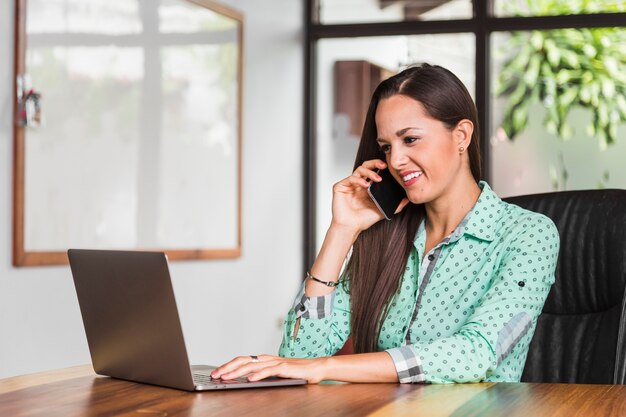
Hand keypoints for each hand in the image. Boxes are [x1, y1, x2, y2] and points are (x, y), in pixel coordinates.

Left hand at [211, 354, 326, 383]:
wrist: (315, 368)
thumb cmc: (296, 372)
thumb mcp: (274, 374)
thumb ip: (261, 375)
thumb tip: (244, 380)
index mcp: (264, 359)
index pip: (242, 360)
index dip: (228, 365)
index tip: (216, 372)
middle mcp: (268, 358)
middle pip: (243, 360)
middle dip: (227, 367)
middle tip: (215, 375)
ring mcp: (276, 362)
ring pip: (252, 365)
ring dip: (237, 371)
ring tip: (226, 377)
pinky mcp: (284, 368)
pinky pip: (269, 371)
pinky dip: (258, 374)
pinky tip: (249, 379)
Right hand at [331, 159, 407, 232]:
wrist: (351, 227)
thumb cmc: (363, 220)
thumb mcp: (382, 211)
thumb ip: (395, 206)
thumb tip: (407, 200)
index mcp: (366, 187)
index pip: (373, 171)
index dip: (379, 167)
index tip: (388, 167)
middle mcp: (357, 184)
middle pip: (365, 167)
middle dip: (375, 164)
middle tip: (384, 166)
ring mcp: (349, 185)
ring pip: (359, 170)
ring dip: (369, 172)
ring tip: (378, 179)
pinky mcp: (340, 186)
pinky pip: (350, 178)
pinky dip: (358, 180)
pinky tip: (365, 185)